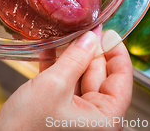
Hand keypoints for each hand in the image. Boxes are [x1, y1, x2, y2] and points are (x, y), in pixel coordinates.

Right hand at [0, 30, 132, 130]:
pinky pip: (65, 85)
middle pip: (101, 76)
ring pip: (81, 78)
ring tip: (64, 35)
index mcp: (105, 119)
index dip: (116, 52)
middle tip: (82, 27)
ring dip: (71, 57)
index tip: (108, 31)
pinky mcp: (60, 112)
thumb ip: (75, 59)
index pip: (122, 79)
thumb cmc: (27, 127)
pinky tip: (49, 50)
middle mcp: (95, 119)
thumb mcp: (54, 85)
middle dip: (90, 51)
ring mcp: (77, 116)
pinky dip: (58, 68)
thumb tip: (91, 37)